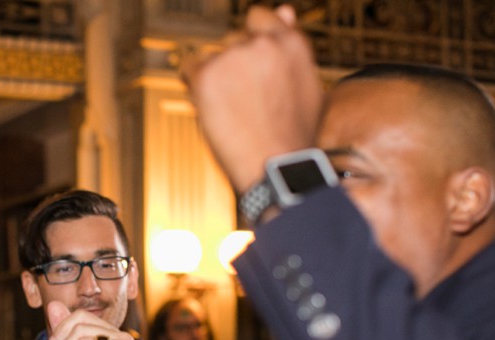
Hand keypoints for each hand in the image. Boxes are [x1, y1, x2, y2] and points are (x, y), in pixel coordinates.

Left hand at [179, 4, 323, 191]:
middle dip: (232, 68)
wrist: (276, 168)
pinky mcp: (207, 74)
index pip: (258, 18)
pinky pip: (188, 70)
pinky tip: (212, 111)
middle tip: (242, 104)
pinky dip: (193, 89)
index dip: (248, 46)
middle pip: (230, 43)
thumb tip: (284, 10)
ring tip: (233, 113)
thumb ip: (291, 47)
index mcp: (291, 43)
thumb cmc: (293, 135)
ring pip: (210, 59)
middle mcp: (262, 43)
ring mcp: (234, 56)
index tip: (246, 69)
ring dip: (214, 81)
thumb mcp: (307, 84)